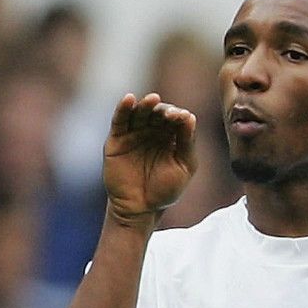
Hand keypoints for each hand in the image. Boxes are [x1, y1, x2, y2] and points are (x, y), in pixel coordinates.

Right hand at [104, 93, 196, 224]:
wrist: (141, 208)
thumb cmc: (165, 189)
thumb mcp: (184, 166)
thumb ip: (187, 143)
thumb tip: (190, 116)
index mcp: (171, 136)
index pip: (176, 119)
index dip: (178, 116)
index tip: (182, 118)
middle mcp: (153, 131)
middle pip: (158, 112)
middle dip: (164, 111)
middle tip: (170, 114)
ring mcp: (134, 133)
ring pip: (139, 113)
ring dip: (146, 104)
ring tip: (152, 99)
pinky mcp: (117, 139)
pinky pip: (119, 120)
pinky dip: (123, 108)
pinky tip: (129, 99)